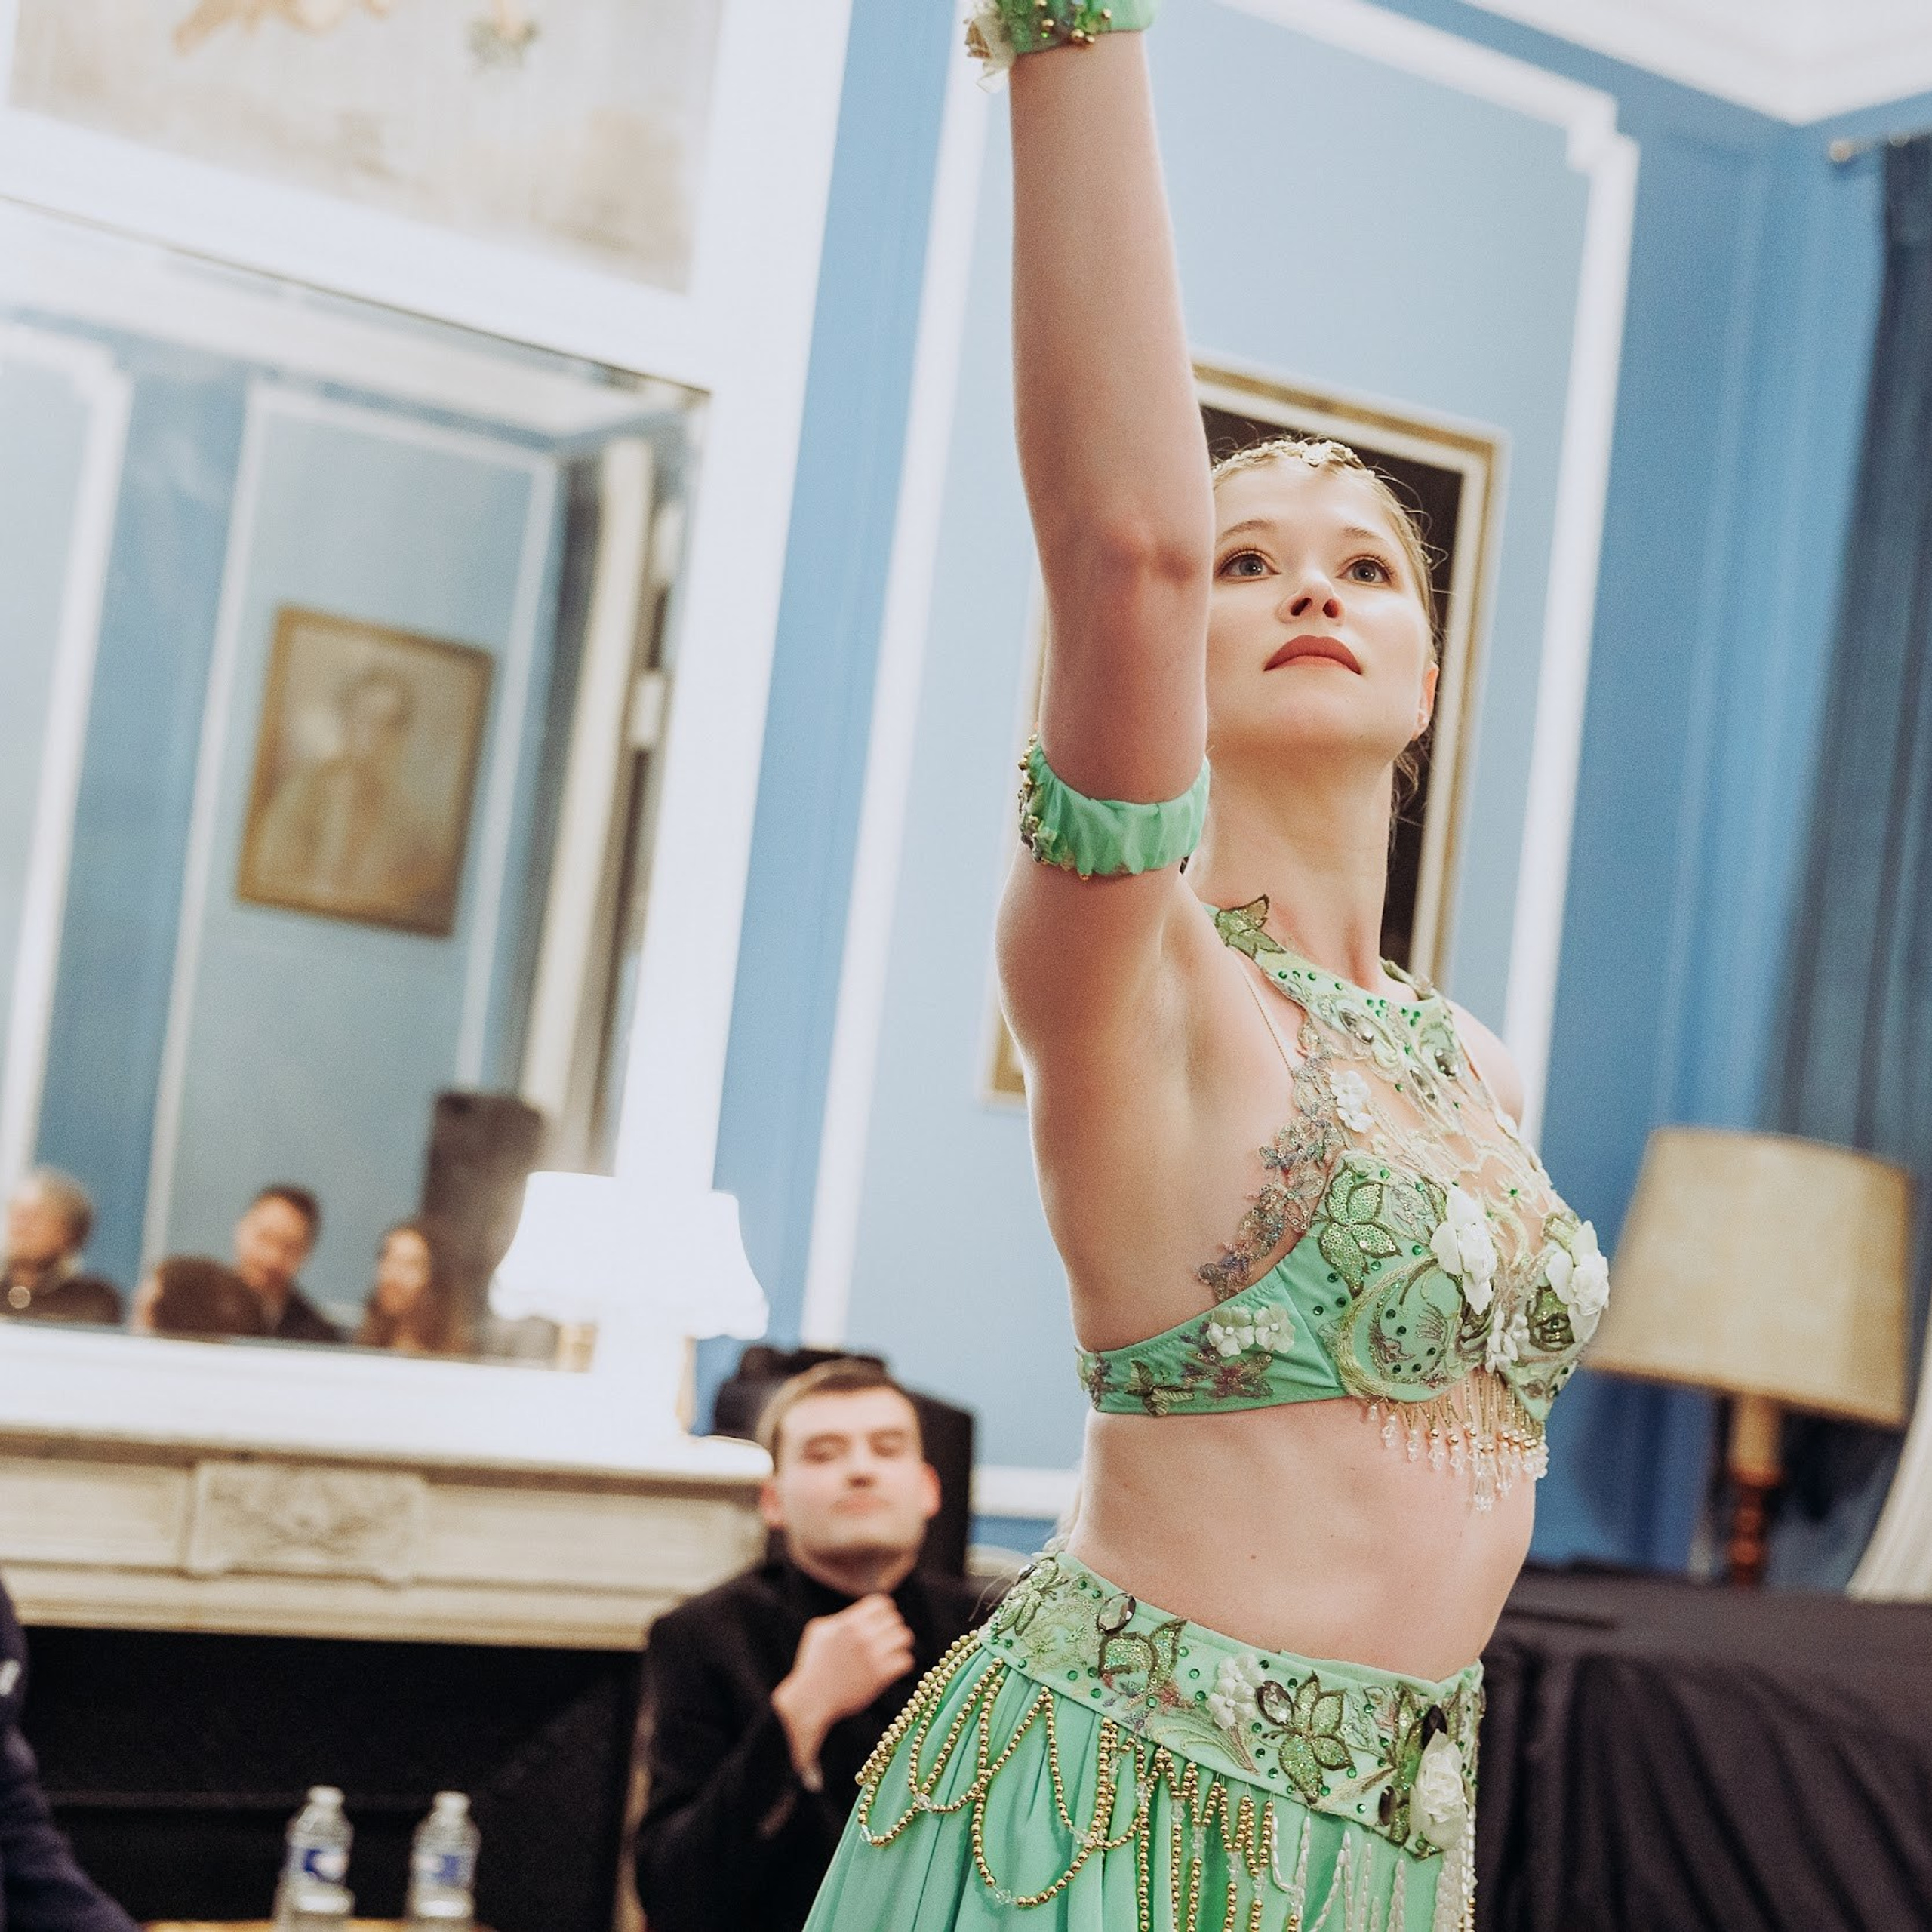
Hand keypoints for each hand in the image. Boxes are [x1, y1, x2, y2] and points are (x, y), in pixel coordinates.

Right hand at [771, 1595, 915, 1782]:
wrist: (812, 1698)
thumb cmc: (813, 1665)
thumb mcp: (819, 1631)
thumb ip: (840, 1618)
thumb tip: (858, 1614)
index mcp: (849, 1622)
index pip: (881, 1603)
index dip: (884, 1611)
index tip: (882, 1621)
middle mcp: (863, 1635)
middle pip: (895, 1619)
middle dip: (891, 1628)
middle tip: (886, 1639)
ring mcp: (873, 1655)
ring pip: (905, 1637)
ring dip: (899, 1644)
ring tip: (893, 1651)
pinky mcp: (881, 1676)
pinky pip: (906, 1661)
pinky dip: (901, 1663)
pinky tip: (892, 1668)